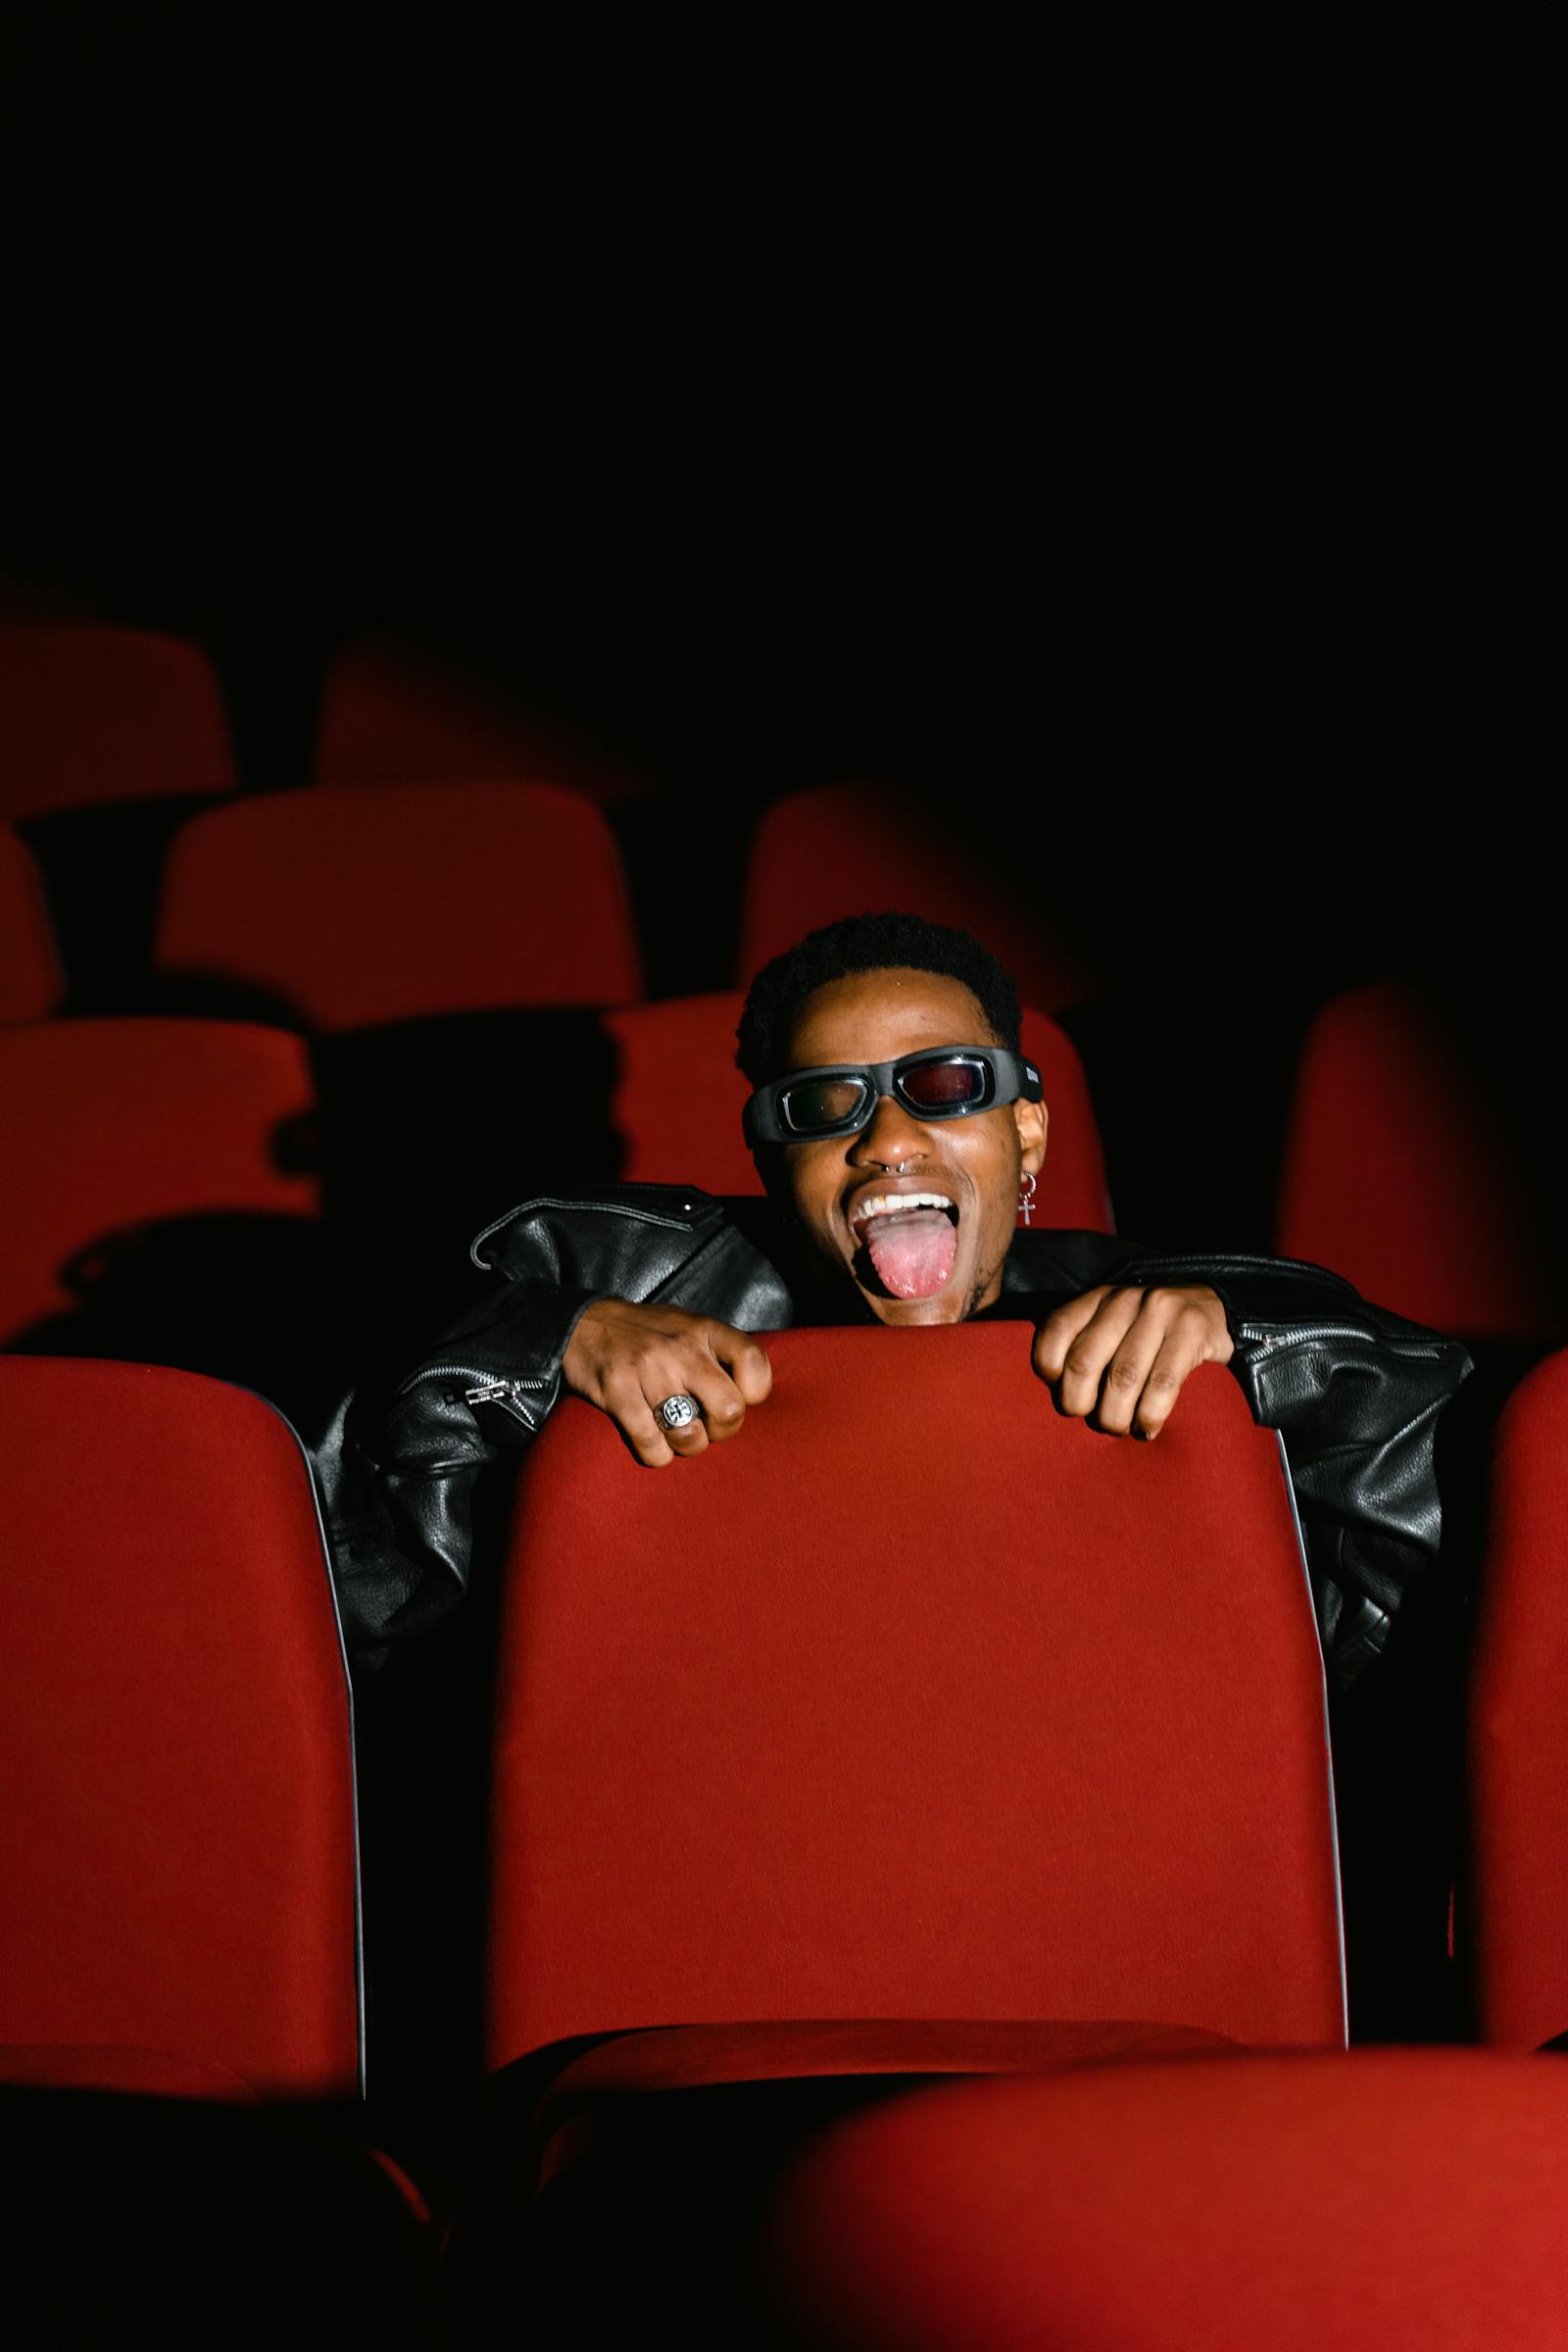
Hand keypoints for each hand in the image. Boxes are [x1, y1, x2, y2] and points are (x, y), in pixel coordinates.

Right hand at [561, 1297, 773, 1465]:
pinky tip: (654, 1443)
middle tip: (707, 1425)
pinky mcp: (618, 1394)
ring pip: (690, 1435)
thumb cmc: (649, 1335)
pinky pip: (652, 1445)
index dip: (754, 1392)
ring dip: (687, 1445)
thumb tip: (753, 1398)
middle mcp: (680, 1348)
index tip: (738, 1397)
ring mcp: (648, 1371)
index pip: (754, 1361)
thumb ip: (721, 1354)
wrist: (584, 1324)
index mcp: (705, 1330)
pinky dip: (657, 1455)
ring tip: (678, 1434)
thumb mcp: (690, 1327)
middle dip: (722, 1430)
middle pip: (729, 1410)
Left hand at [1031, 1285, 1233, 1439]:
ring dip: (1116, 1416)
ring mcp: (1159, 1311)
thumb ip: (1086, 1348)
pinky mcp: (1191, 1330)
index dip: (1049, 1368)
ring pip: (1123, 1377)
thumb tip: (1059, 1396)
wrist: (1217, 1310)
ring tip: (1120, 1429)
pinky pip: (1162, 1383)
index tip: (1062, 1390)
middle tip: (1093, 1420)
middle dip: (1080, 1402)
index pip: (1055, 1329)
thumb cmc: (1153, 1334)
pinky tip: (1147, 1429)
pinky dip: (1150, 1415)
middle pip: (1084, 1360)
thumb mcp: (1116, 1328)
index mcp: (1097, 1299)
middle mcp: (1124, 1300)